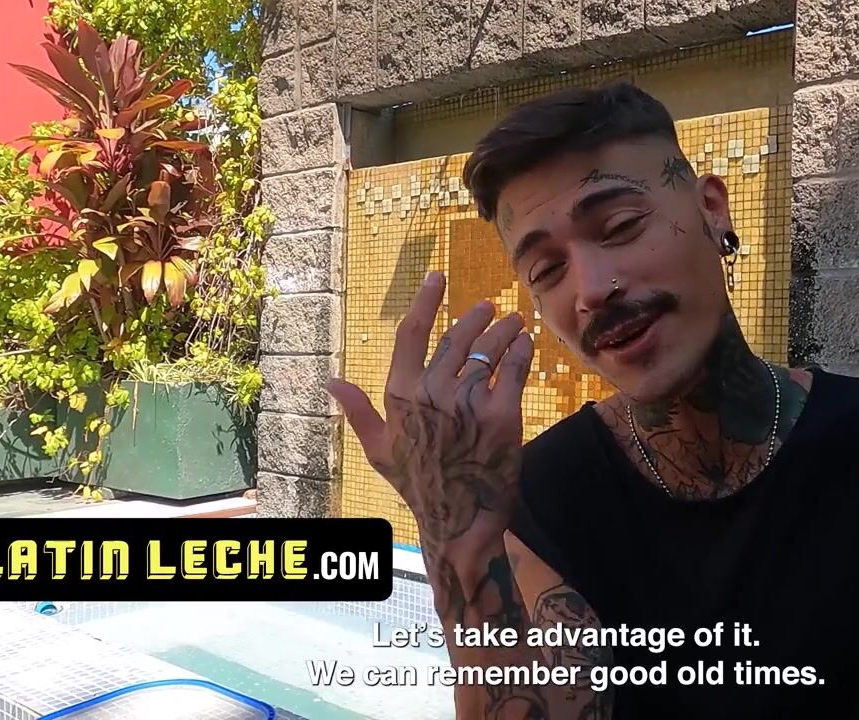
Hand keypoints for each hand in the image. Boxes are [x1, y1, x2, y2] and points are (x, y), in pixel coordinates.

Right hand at [329, 271, 533, 560]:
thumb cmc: (420, 485)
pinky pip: (513, 369)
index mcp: (400, 396)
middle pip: (456, 339)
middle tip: (488, 308)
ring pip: (488, 350)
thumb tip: (332, 382)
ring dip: (503, 330)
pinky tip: (526, 342)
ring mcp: (467, 402)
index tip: (437, 277)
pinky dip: (521, 350)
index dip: (425, 300)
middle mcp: (431, 393)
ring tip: (513, 321)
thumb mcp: (380, 451)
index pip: (411, 334)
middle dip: (475, 319)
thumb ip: (360, 412)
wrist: (462, 522)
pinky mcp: (501, 413)